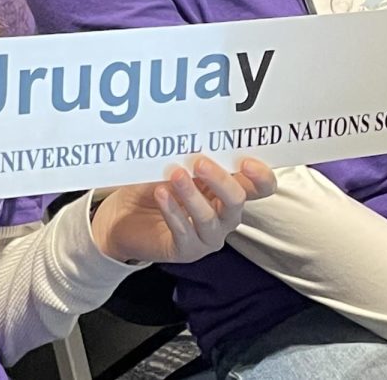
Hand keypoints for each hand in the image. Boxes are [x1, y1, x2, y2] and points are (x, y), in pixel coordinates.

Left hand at [90, 156, 275, 263]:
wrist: (126, 212)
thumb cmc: (157, 183)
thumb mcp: (175, 164)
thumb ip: (191, 155)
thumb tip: (196, 135)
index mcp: (229, 191)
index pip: (260, 187)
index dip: (261, 176)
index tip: (246, 161)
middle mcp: (225, 215)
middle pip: (237, 200)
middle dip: (220, 179)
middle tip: (200, 162)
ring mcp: (208, 236)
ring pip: (209, 217)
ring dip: (192, 194)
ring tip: (175, 174)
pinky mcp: (187, 250)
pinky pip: (184, 232)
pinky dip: (173, 211)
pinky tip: (161, 194)